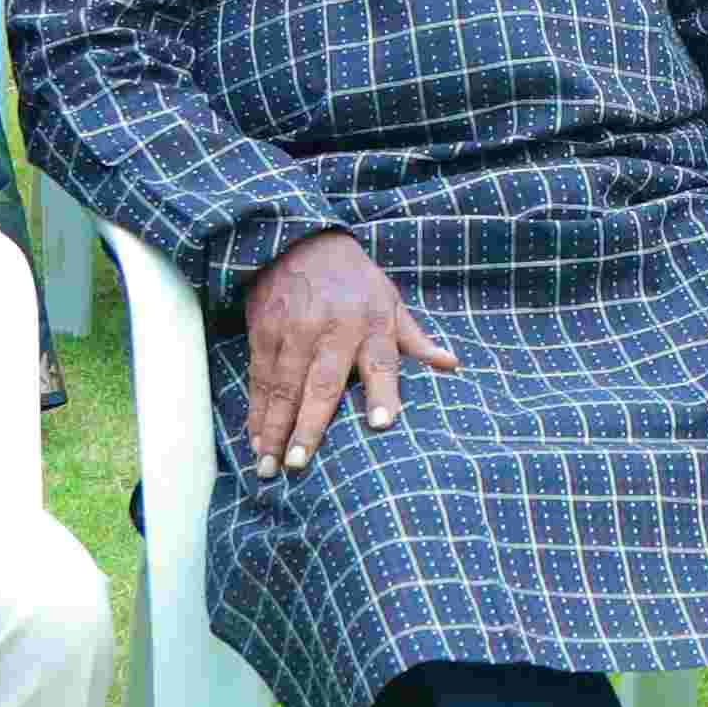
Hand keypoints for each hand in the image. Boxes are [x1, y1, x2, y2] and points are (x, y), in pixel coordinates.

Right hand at [239, 229, 457, 473]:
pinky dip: (256, 411)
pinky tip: (255, 439)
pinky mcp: (264, 331)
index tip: (383, 423)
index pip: (382, 361)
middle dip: (310, 425)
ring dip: (275, 428)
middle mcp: (332, 328)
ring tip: (269, 465)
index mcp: (372, 323)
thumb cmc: (353, 280)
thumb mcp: (389, 300)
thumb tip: (452, 365)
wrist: (299, 240)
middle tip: (300, 463)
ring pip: (283, 386)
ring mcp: (294, 330)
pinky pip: (259, 378)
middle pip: (322, 383)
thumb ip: (415, 338)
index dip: (383, 392)